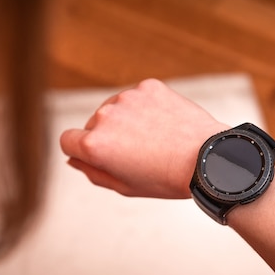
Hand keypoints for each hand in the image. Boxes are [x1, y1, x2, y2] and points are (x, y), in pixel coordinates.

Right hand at [60, 79, 228, 198]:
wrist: (207, 158)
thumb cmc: (165, 178)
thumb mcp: (124, 187)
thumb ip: (92, 172)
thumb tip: (74, 159)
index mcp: (95, 145)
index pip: (67, 140)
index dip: (80, 151)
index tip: (99, 157)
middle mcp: (105, 116)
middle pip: (92, 125)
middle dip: (107, 137)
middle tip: (137, 155)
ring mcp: (127, 98)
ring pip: (115, 110)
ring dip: (126, 121)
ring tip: (154, 140)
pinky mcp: (147, 87)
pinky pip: (137, 98)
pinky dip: (145, 109)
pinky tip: (163, 125)